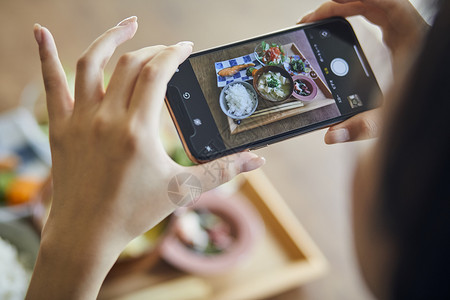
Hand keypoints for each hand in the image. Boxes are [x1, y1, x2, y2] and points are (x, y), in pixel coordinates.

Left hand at [27, 17, 263, 299]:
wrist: (86, 234)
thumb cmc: (134, 213)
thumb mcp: (182, 190)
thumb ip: (222, 171)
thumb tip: (256, 160)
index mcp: (138, 130)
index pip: (157, 73)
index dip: (173, 53)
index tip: (185, 47)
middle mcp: (107, 118)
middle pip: (129, 64)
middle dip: (152, 50)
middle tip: (167, 51)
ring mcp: (80, 120)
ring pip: (91, 62)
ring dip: (110, 38)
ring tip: (128, 24)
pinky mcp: (59, 127)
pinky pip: (50, 83)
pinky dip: (46, 54)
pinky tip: (42, 30)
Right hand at [299, 0, 427, 143]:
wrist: (441, 102)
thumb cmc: (427, 97)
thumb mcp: (394, 115)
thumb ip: (365, 126)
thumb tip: (333, 134)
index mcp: (410, 39)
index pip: (385, 4)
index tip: (334, 5)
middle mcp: (406, 30)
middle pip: (371, 2)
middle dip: (339, 6)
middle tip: (314, 18)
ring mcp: (401, 30)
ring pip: (370, 6)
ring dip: (344, 8)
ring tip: (319, 19)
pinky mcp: (396, 36)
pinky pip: (372, 15)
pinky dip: (353, 14)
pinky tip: (337, 25)